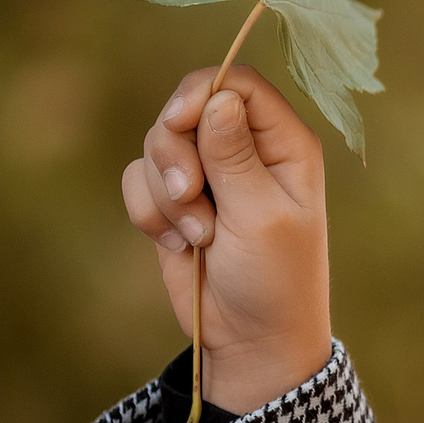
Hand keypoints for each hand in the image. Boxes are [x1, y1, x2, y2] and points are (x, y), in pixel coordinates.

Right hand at [121, 66, 333, 413]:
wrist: (251, 339)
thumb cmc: (273, 280)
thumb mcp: (260, 216)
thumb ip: (235, 156)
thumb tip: (218, 96)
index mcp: (285, 145)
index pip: (238, 84)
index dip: (200, 92)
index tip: (178, 121)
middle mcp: (247, 150)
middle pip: (187, 107)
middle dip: (175, 152)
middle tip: (191, 195)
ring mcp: (210, 174)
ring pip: (157, 144)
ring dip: (165, 193)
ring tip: (199, 236)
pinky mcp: (176, 200)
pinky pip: (138, 180)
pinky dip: (150, 212)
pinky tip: (181, 246)